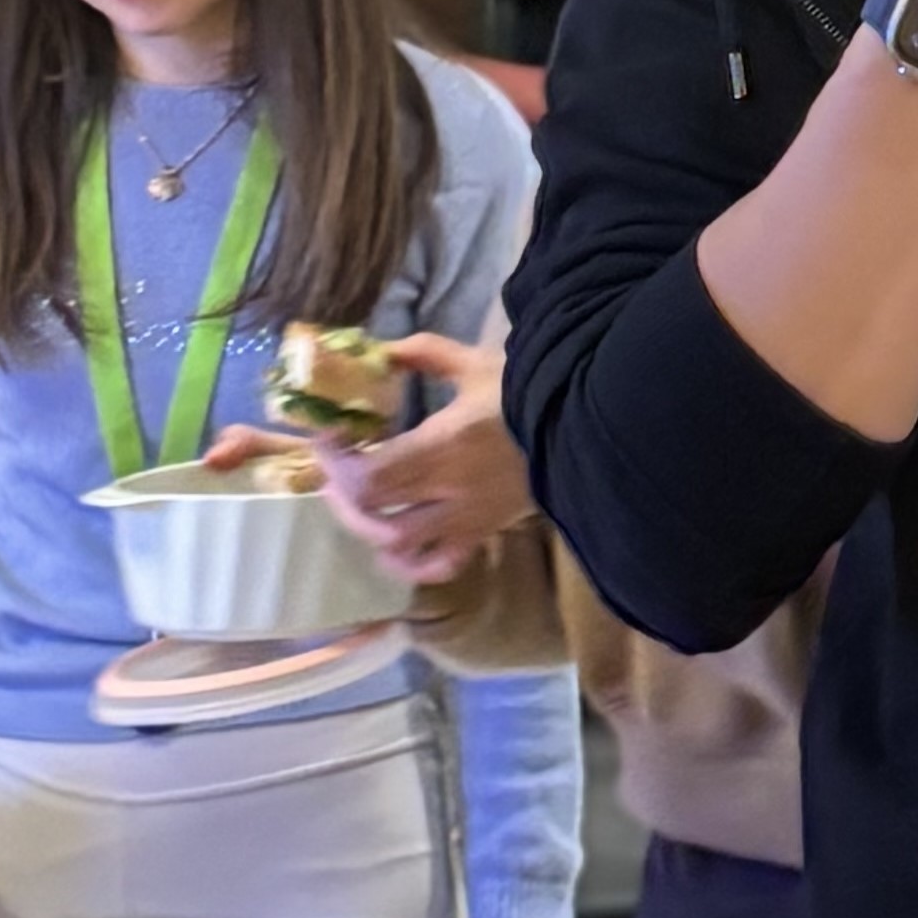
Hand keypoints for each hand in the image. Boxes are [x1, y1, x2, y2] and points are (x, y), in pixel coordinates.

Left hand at [201, 334, 529, 584]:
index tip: (329, 439)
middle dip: (343, 492)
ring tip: (363, 508)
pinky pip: (442, 564)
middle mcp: (448, 490)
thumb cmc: (531, 393)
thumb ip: (424, 354)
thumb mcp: (475, 362)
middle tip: (337, 472)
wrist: (589, 428)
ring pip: (400, 544)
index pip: (367, 473)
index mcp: (442, 445)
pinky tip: (400, 549)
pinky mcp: (484, 532)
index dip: (336, 463)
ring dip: (370, 529)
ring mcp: (466, 517)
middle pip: (373, 511)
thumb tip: (382, 352)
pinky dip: (413, 563)